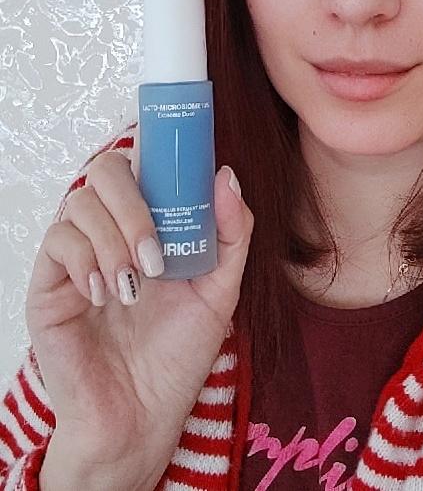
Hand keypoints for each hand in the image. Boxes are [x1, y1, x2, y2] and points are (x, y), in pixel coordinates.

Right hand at [25, 135, 252, 478]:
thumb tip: (226, 175)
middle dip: (136, 206)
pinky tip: (106, 294)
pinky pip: (57, 241)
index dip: (159, 148)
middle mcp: (113, 230)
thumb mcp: (220, 290)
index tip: (181, 151)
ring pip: (81, 202)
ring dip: (114, 238)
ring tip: (135, 285)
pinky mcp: (49, 282)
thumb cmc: (178, 354)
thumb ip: (231, 233)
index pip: (146, 164)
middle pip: (108, 170)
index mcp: (153, 224)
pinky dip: (86, 260)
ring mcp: (79, 254)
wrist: (141, 416)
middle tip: (156, 252)